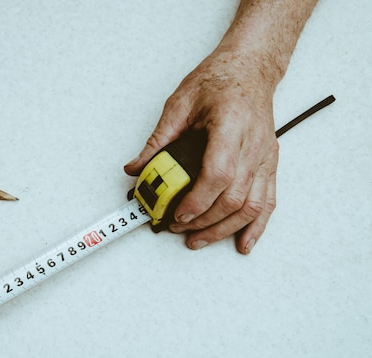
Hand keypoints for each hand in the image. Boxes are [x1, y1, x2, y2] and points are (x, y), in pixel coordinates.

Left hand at [124, 47, 278, 253]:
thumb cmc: (219, 80)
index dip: (198, 200)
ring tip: (199, 239)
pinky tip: (243, 242)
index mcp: (231, 125)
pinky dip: (256, 226)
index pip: (218, 174)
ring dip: (224, 229)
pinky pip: (267, 201)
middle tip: (177, 228)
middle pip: (234, 197)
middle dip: (204, 221)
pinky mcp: (269, 163)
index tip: (177, 214)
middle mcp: (253, 144)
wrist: (250, 68)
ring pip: (251, 205)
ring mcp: (265, 156)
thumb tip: (136, 168)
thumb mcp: (179, 103)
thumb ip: (158, 140)